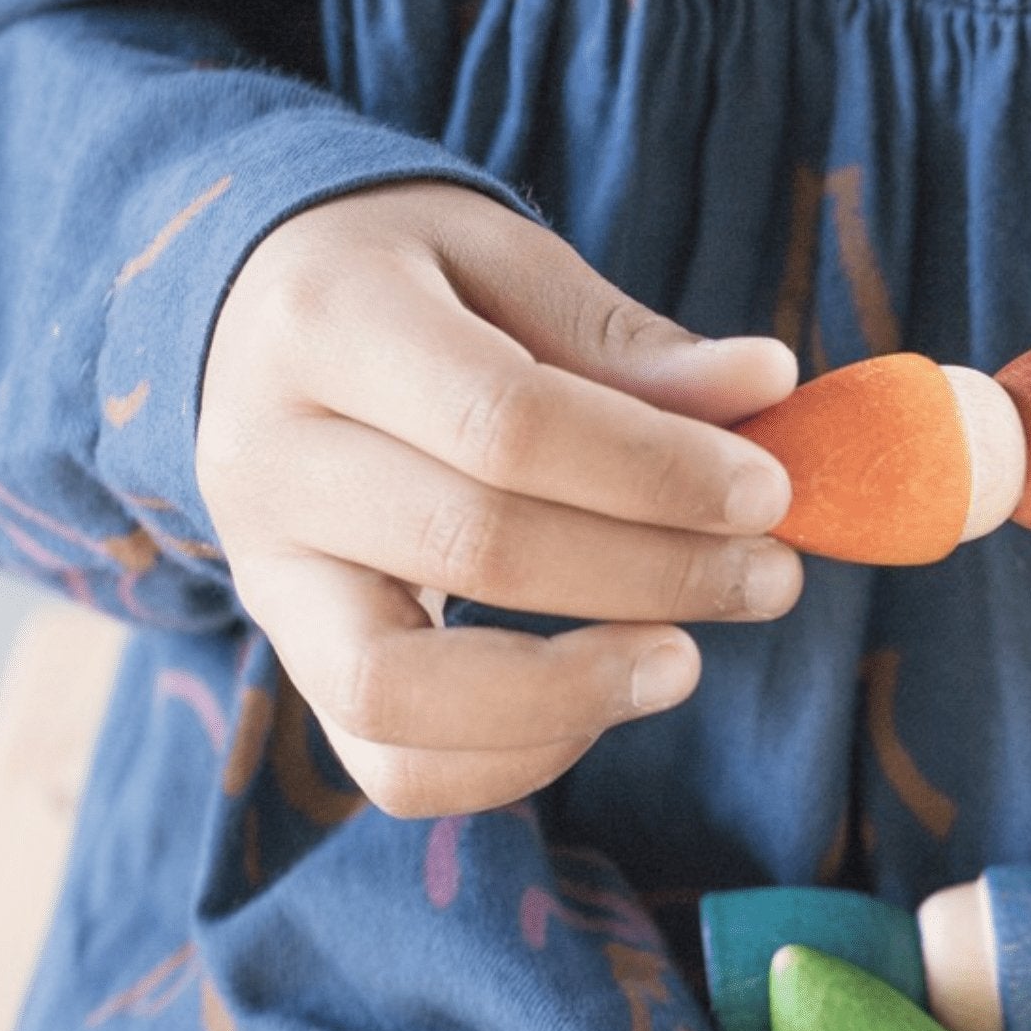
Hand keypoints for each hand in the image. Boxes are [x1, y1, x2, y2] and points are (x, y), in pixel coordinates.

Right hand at [198, 183, 802, 816]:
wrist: (258, 324)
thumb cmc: (413, 286)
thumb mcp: (510, 265)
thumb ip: (629, 344)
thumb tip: (771, 385)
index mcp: (326, 324)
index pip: (503, 423)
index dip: (654, 471)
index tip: (768, 493)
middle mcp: (267, 458)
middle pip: (475, 547)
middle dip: (656, 574)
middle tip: (772, 578)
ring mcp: (264, 578)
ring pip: (400, 690)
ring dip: (573, 695)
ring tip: (685, 662)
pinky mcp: (295, 663)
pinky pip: (394, 765)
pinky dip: (514, 763)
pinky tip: (604, 701)